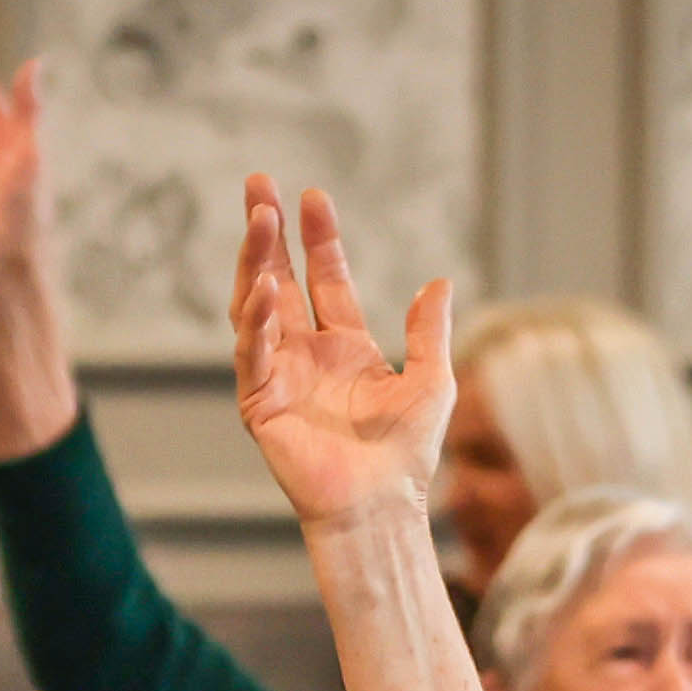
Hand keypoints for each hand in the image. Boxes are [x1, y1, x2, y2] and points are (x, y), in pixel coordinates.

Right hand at [230, 176, 454, 533]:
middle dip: (267, 234)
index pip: (326, 279)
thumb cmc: (407, 455)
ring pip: (256, 306)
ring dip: (254, 261)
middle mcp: (308, 356)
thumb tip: (439, 281)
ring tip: (259, 217)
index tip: (313, 196)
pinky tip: (264, 286)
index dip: (318, 238)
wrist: (380, 505)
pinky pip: (252, 352)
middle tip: (258, 184)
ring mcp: (280, 376)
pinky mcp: (260, 402)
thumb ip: (430, 331)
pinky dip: (255, 319)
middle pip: (279, 280)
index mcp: (346, 348)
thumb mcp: (432, 381)